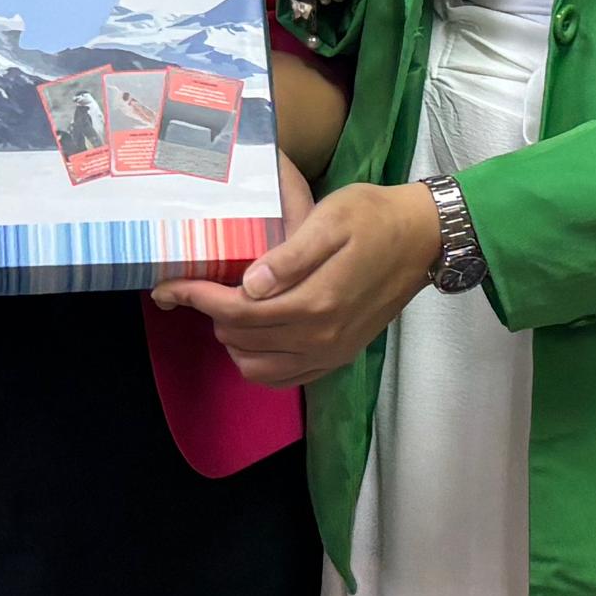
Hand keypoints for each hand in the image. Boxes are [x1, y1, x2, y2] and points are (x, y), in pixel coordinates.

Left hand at [156, 171, 439, 389]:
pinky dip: (259, 361)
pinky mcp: (339, 357)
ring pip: (258, 369)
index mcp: (316, 302)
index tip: (171, 285)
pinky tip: (255, 331)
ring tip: (227, 307)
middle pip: (242, 342)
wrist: (424, 239)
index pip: (239, 313)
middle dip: (211, 315)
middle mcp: (321, 338)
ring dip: (234, 341)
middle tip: (197, 287)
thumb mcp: (331, 220)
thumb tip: (248, 286)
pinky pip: (285, 378)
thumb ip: (289, 257)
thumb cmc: (374, 217)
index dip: (199, 299)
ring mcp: (331, 353)